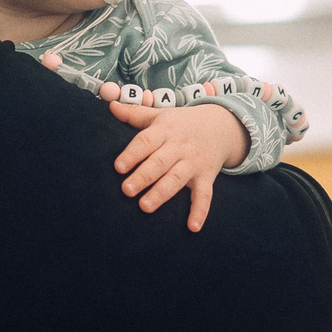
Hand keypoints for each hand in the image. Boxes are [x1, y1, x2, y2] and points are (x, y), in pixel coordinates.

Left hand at [110, 100, 248, 229]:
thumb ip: (135, 113)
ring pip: (177, 179)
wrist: (221, 125)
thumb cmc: (183, 123)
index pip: (146, 141)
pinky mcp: (206, 177)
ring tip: (145, 206)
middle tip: (126, 190)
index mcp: (165, 131)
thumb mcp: (161, 115)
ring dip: (162, 193)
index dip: (132, 153)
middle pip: (160, 162)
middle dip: (144, 176)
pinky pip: (204, 195)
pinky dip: (200, 211)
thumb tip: (110, 105)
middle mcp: (179, 147)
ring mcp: (194, 163)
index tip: (118, 167)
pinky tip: (192, 227)